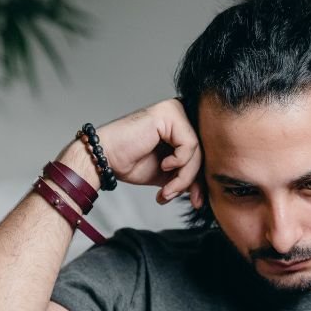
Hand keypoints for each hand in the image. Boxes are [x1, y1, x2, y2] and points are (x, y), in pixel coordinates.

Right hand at [59, 99, 205, 205]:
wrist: (105, 159)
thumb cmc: (130, 162)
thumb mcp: (168, 174)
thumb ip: (187, 177)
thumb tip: (204, 193)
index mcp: (181, 125)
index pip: (203, 153)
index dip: (201, 180)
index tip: (194, 201)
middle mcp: (180, 113)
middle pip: (203, 151)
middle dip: (194, 180)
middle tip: (181, 197)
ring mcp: (175, 110)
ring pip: (197, 150)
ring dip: (184, 177)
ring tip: (167, 190)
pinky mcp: (169, 113)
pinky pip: (189, 144)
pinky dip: (180, 163)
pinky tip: (164, 166)